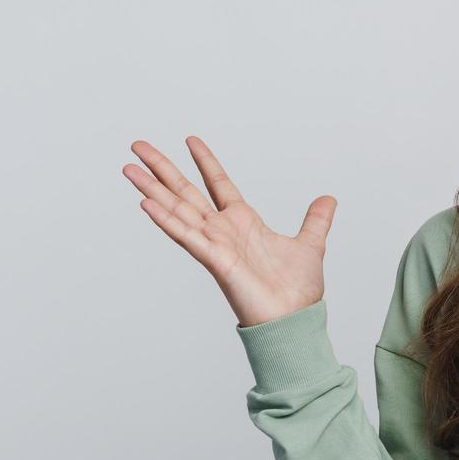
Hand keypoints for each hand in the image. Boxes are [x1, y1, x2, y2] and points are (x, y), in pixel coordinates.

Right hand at [123, 136, 337, 327]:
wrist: (295, 319)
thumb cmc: (297, 291)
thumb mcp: (311, 244)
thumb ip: (316, 220)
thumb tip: (329, 199)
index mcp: (243, 223)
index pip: (219, 184)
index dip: (205, 162)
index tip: (190, 140)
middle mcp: (224, 231)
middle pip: (187, 192)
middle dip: (162, 169)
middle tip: (137, 146)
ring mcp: (215, 244)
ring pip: (178, 210)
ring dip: (152, 190)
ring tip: (129, 169)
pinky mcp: (214, 260)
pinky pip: (186, 236)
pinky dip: (166, 220)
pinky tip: (146, 203)